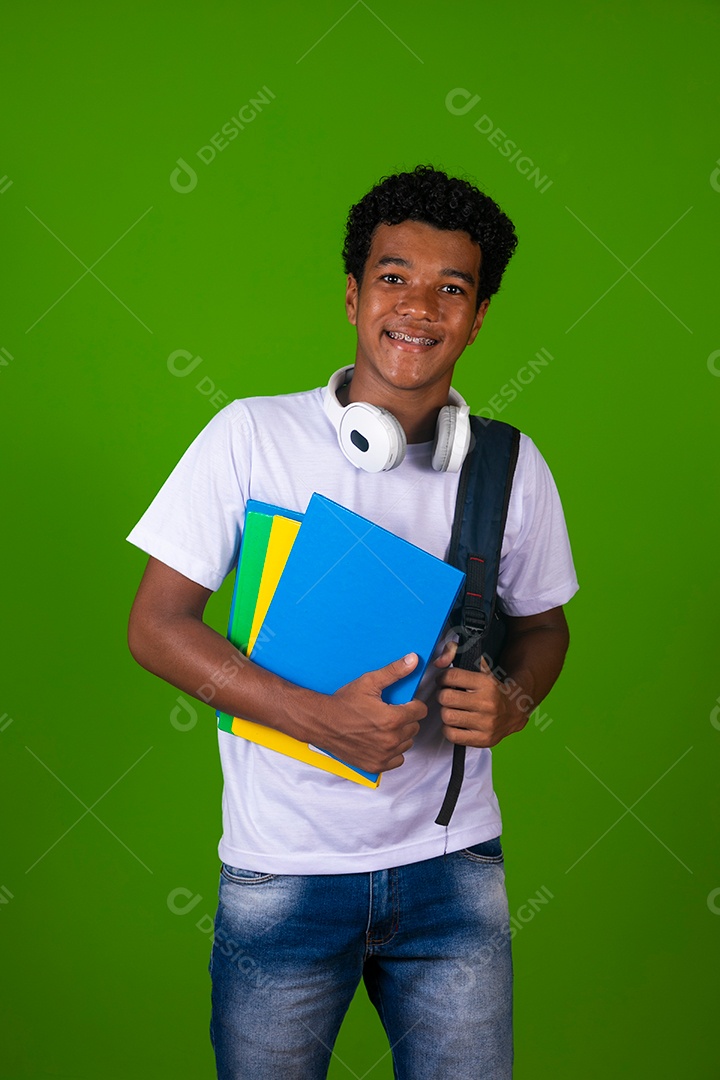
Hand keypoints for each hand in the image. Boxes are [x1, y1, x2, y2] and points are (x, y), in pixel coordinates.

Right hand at [316, 653, 427, 772]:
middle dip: (405, 719)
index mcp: (392, 719)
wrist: (322, 722)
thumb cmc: (343, 703)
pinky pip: (398, 759)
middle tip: (389, 713)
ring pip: (407, 743)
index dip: (413, 705)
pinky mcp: (376, 766)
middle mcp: (391, 740)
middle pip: (414, 728)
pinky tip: (381, 741)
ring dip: (400, 735)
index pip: (420, 712)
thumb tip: (413, 660)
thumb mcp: (369, 682)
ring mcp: (384, 755)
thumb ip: (394, 671)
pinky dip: (392, 752)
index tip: (403, 704)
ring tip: (384, 726)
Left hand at [434, 641, 530, 747]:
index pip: (451, 676)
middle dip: (443, 695)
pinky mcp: (483, 739)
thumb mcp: (480, 668)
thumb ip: (456, 653)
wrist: (515, 710)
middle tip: (448, 695)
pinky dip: (449, 729)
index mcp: (487, 683)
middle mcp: (488, 704)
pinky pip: (452, 735)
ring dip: (446, 712)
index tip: (444, 680)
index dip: (442, 678)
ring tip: (454, 709)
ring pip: (447, 716)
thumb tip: (438, 661)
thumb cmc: (492, 688)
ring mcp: (486, 723)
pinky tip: (457, 723)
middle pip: (446, 698)